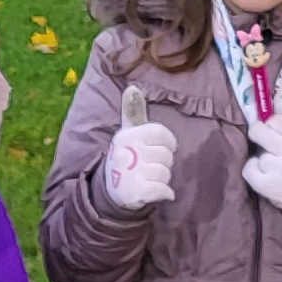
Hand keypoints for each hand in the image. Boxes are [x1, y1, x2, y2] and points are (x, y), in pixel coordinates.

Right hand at [104, 87, 176, 210]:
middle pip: (165, 155)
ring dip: (163, 179)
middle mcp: (126, 153)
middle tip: (152, 167)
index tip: (165, 148)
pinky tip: (157, 192)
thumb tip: (132, 87)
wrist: (113, 192)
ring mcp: (130, 174)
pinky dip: (165, 193)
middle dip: (164, 163)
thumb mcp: (129, 135)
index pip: (159, 133)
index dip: (169, 142)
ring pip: (165, 172)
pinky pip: (163, 190)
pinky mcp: (136, 192)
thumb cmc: (127, 158)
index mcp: (126, 137)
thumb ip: (133, 112)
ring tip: (151, 179)